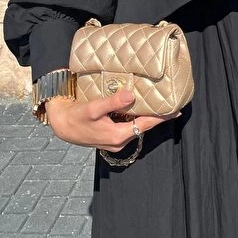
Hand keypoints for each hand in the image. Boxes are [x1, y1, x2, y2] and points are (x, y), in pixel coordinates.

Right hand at [45, 88, 180, 152]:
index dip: (161, 118)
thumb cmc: (76, 117)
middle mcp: (119, 141)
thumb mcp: (93, 108)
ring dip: (145, 118)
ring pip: (135, 128)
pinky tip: (138, 109)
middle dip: (156, 117)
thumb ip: (112, 102)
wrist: (62, 126)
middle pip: (142, 127)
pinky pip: (128, 128)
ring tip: (158, 106)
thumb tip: (131, 95)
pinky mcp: (110, 137)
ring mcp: (114, 141)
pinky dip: (135, 119)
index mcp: (118, 136)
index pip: (145, 125)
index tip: (175, 112)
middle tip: (170, 106)